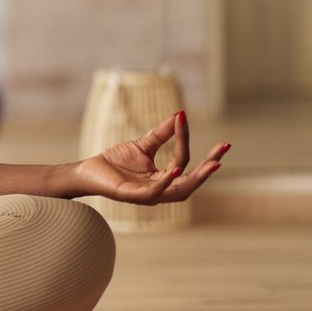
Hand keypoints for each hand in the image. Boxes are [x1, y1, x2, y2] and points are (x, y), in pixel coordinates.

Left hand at [72, 109, 230, 204]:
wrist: (88, 170)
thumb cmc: (116, 162)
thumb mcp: (143, 145)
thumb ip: (161, 134)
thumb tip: (179, 114)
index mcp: (164, 178)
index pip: (183, 161)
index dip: (185, 139)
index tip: (185, 118)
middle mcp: (160, 189)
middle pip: (190, 181)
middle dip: (209, 167)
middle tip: (223, 151)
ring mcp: (147, 195)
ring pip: (178, 191)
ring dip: (195, 178)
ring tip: (211, 164)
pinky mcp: (132, 196)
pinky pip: (154, 193)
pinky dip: (165, 183)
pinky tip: (174, 172)